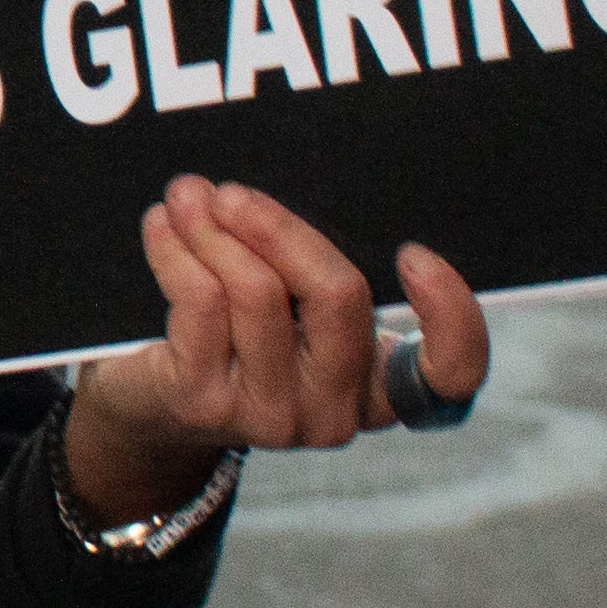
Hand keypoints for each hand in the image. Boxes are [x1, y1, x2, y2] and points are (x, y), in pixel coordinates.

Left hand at [61, 178, 492, 519]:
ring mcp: (271, 416)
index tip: (414, 254)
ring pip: (256, 291)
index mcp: (379, 387)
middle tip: (236, 193)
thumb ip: (313, 267)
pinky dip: (177, 250)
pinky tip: (161, 226)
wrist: (155, 408)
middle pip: (338, 297)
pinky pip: (199, 302)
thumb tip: (274, 191)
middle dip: (283, 229)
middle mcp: (336, 412)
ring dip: (214, 229)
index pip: (448, 380)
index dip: (452, 318)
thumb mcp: (296, 313)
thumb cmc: (241, 338)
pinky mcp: (205, 405)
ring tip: (187, 198)